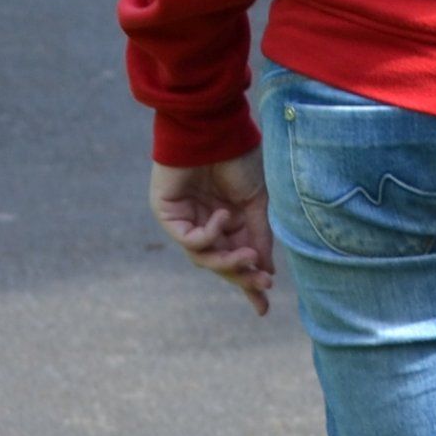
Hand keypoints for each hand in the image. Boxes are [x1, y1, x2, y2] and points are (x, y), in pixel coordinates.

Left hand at [150, 156, 276, 314]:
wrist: (215, 128)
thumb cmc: (237, 158)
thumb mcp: (257, 202)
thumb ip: (259, 235)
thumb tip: (267, 269)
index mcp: (229, 219)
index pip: (237, 257)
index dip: (249, 282)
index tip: (264, 307)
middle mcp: (206, 222)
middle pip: (220, 263)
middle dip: (242, 276)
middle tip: (264, 285)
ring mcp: (186, 220)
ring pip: (204, 258)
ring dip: (229, 262)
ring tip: (250, 258)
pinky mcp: (167, 214)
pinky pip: (189, 240)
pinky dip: (209, 236)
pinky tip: (223, 217)